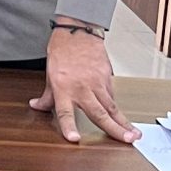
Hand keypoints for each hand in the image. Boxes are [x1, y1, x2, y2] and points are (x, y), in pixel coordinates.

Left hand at [32, 24, 137, 145]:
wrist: (78, 30)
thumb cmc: (63, 51)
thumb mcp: (50, 75)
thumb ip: (47, 96)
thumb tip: (36, 106)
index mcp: (63, 89)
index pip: (65, 112)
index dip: (69, 126)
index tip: (74, 139)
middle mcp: (81, 87)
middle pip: (99, 113)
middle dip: (115, 129)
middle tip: (127, 140)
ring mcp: (97, 82)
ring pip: (112, 106)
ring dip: (123, 121)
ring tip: (134, 134)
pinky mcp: (107, 76)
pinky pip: (112, 95)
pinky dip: (115, 106)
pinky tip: (120, 114)